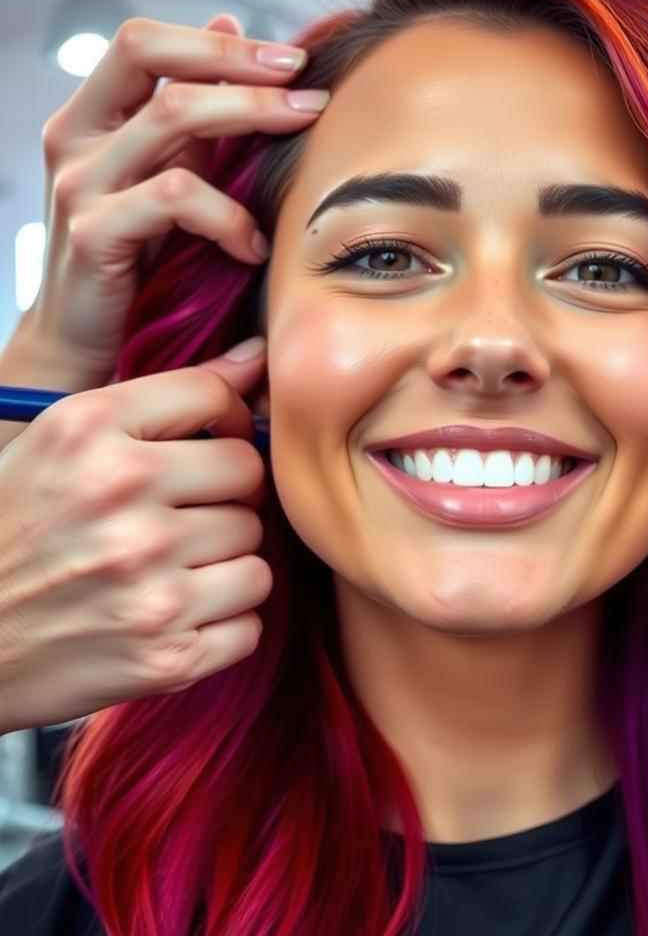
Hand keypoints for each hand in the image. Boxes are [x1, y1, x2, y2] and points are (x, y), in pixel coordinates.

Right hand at [0, 338, 270, 733]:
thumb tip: (256, 359)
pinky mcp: (167, 655)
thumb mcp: (61, 440)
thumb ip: (161, 397)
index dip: (226, 421)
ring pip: (257, 553)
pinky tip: (173, 617)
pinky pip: (250, 623)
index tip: (214, 440)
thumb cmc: (9, 534)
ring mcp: (148, 581)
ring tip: (170, 571)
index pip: (216, 397)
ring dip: (224, 565)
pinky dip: (220, 626)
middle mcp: (121, 499)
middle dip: (224, 496)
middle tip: (181, 516)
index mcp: (88, 432)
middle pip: (248, 476)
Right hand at [25, 12, 325, 387]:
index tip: (291, 61)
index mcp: (93, 118)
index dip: (220, 45)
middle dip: (239, 65)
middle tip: (307, 91)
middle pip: (148, 53)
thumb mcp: (168, 181)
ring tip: (302, 148)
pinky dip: (227, 215)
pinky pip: (175, 197)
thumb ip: (194, 119)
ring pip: (171, 117)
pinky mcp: (93, 233)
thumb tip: (230, 29)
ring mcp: (80, 183)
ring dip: (250, 122)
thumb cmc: (137, 265)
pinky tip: (254, 245)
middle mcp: (77, 138)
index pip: (146, 42)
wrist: (86, 347)